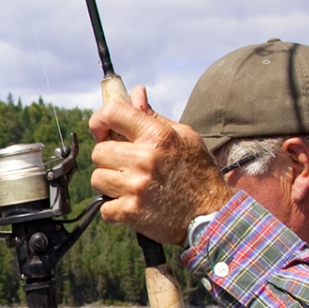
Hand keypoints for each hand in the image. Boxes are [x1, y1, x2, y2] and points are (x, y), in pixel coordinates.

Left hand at [89, 85, 229, 244]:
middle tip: (126, 166)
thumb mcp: (184, 137)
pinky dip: (114, 209)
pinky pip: (104, 208)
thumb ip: (153, 117)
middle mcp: (144, 159)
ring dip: (110, 183)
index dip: (100, 120)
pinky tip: (132, 205)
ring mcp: (136, 187)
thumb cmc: (197, 173)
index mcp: (157, 136)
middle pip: (99, 151)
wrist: (211, 214)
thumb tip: (135, 93)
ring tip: (131, 186)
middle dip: (109, 158)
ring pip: (97, 178)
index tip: (102, 130)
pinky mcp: (131, 213)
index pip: (112, 113)